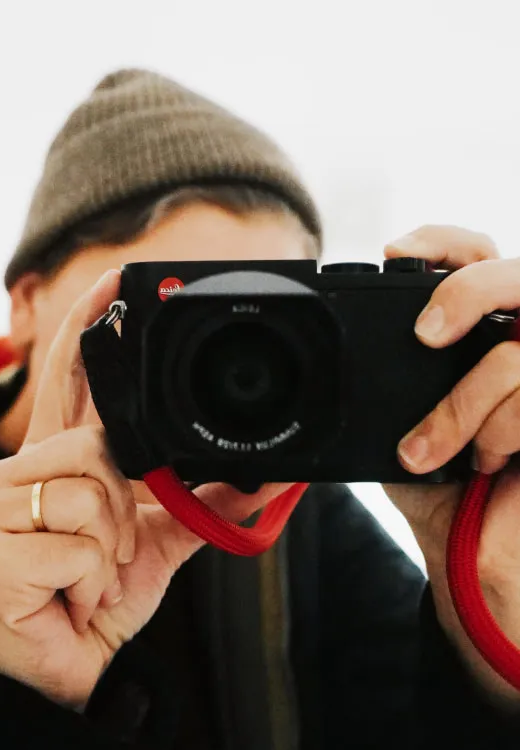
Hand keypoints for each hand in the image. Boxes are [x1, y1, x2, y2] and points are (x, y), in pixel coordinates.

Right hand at [0, 270, 288, 708]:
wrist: (76, 662)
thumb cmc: (103, 591)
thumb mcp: (159, 537)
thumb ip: (204, 498)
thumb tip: (267, 477)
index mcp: (59, 459)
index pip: (69, 378)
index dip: (88, 326)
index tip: (114, 282)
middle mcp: (18, 471)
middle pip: (93, 444)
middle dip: (122, 504)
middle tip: (110, 548)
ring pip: (86, 491)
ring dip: (108, 545)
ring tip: (90, 572)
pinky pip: (72, 543)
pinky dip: (89, 576)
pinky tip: (65, 591)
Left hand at [382, 225, 519, 705]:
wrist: (474, 550)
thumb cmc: (439, 479)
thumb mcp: (394, 421)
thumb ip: (376, 383)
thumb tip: (319, 361)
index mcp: (483, 330)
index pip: (478, 253)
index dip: (443, 240)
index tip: (395, 255)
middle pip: (518, 273)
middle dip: (466, 291)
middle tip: (425, 335)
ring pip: (514, 354)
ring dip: (460, 409)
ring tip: (432, 451)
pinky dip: (492, 434)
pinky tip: (483, 463)